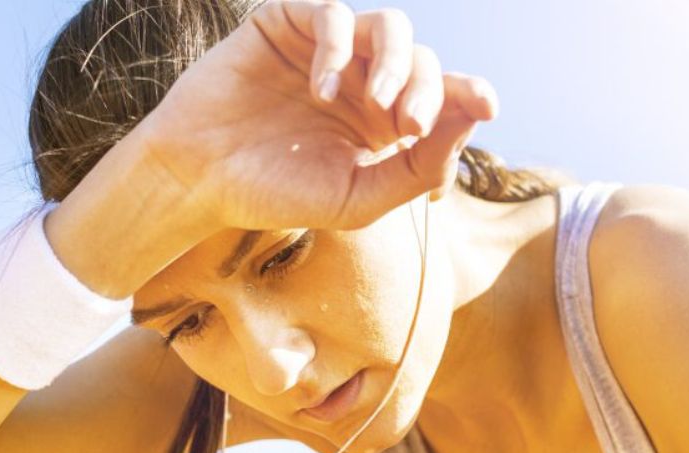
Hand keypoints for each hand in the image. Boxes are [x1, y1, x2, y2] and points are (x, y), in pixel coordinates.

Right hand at [136, 0, 496, 231]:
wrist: (199, 178)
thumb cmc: (275, 194)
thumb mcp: (358, 198)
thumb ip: (417, 167)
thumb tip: (476, 116)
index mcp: (381, 124)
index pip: (441, 97)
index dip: (469, 93)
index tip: (489, 106)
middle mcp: (360, 82)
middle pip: (423, 61)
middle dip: (428, 90)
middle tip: (409, 125)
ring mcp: (326, 51)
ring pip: (390, 27)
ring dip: (395, 61)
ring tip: (377, 104)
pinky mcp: (288, 24)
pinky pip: (333, 13)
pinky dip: (336, 47)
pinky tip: (320, 89)